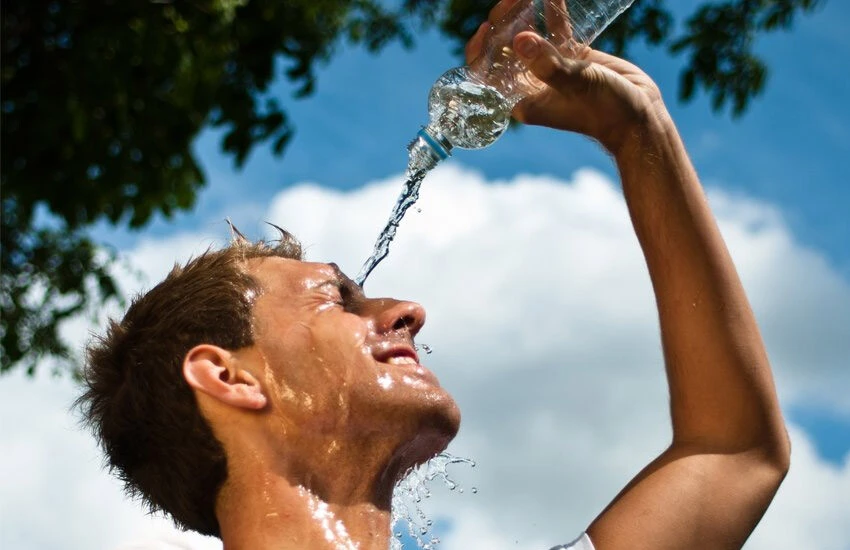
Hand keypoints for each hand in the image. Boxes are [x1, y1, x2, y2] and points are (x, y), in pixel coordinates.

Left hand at [464, 7, 666, 153]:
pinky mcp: (571, 57)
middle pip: (506, 50)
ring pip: (529, 36)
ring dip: (524, 14)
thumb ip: (547, 64)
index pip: (488, 75)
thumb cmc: (604, 111)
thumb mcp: (575, 85)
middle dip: (503, 23)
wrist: (639, 117)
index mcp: (523, 99)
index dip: (481, 51)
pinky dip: (552, 11)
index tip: (486, 28)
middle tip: (511, 0)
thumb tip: (520, 40)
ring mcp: (551, 69)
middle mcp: (532, 84)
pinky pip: (556, 30)